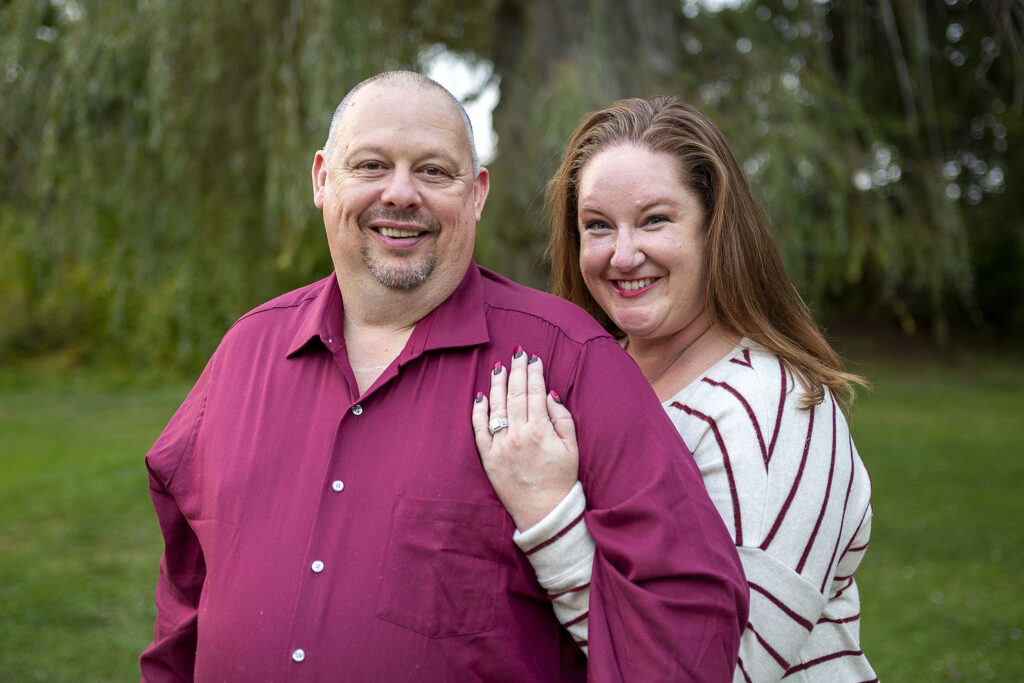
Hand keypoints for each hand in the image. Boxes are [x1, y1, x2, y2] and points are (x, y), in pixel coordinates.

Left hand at [472, 348, 579, 530]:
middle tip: (517, 353)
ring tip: (499, 367)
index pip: (534, 392)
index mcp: (540, 431)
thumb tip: (548, 393)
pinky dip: (479, 411)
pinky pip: (479, 429)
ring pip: (496, 407)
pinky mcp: (488, 458)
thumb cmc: (561, 479)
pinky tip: (481, 395)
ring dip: (497, 384)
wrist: (544, 512)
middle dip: (516, 371)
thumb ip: (562, 417)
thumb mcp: (571, 447)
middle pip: (514, 394)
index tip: (533, 358)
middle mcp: (518, 435)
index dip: (534, 372)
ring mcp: (500, 446)